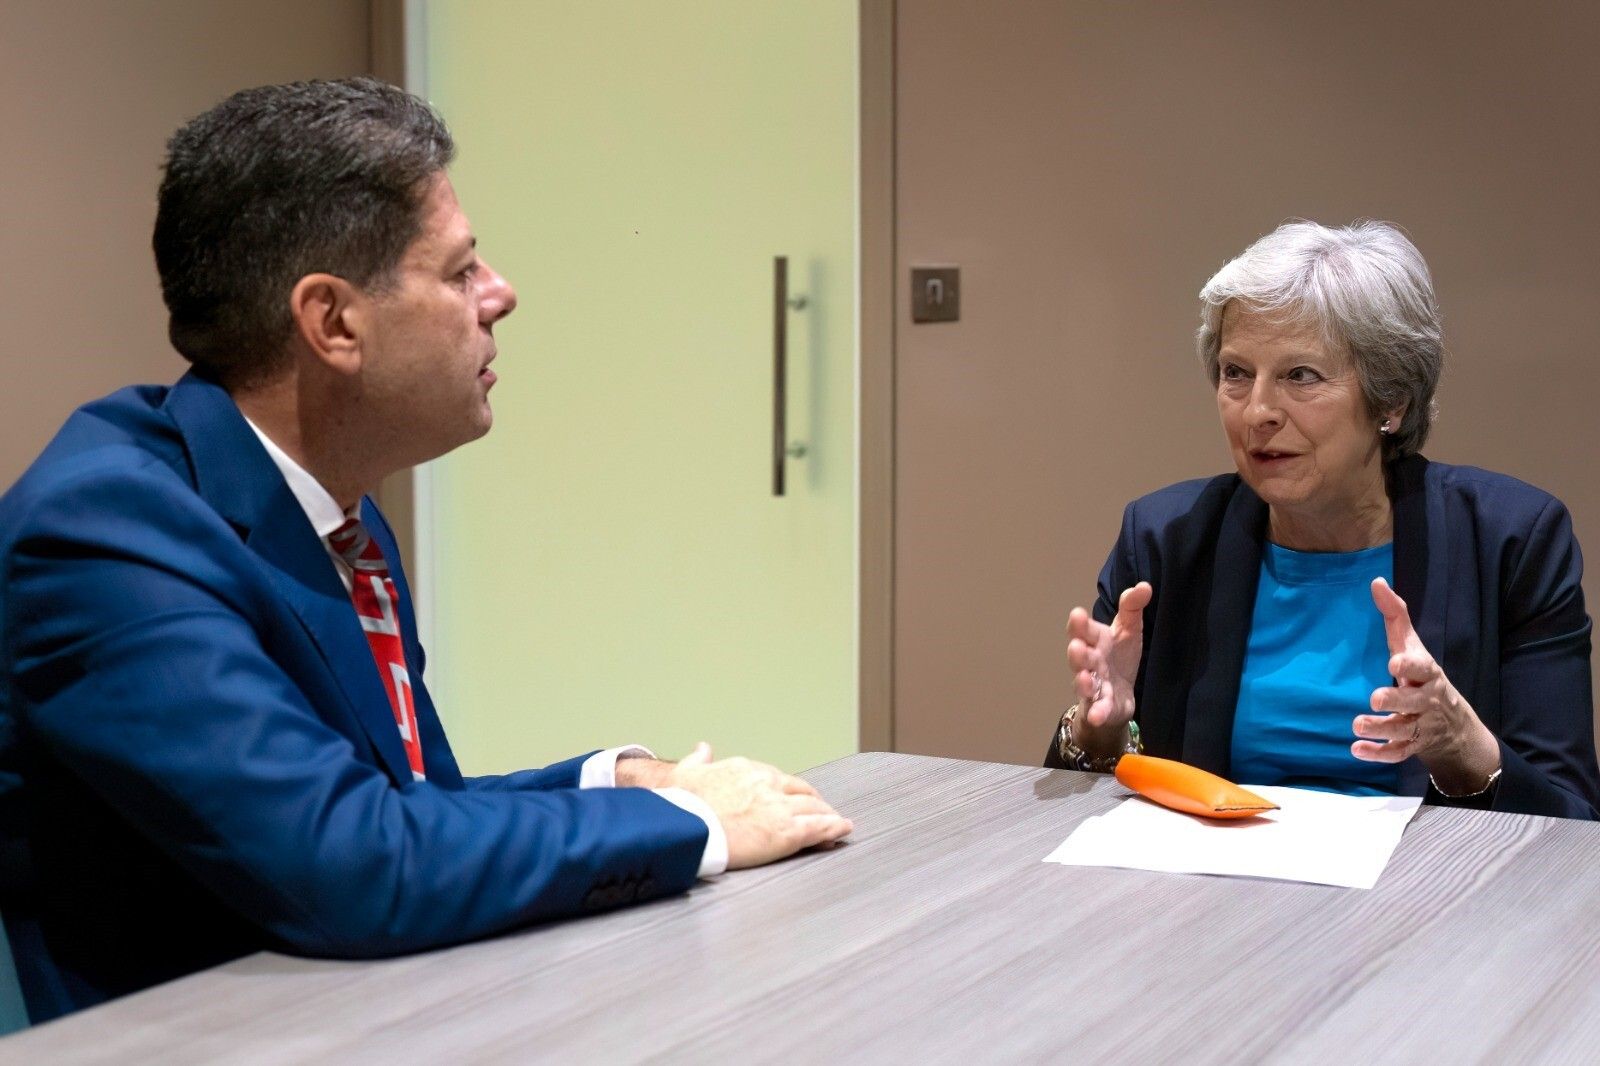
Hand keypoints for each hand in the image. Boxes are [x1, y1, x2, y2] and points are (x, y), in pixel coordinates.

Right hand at [663, 743, 853, 869]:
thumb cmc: (680, 802)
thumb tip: (702, 748)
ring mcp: (779, 807)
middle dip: (813, 801)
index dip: (790, 791)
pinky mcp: (786, 831)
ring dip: (828, 815)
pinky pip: (818, 828)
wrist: (682, 824)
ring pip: (814, 808)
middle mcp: (767, 784)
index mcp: (746, 770)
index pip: (778, 779)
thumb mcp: (685, 772)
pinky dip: (835, 828)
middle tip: (822, 811)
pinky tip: (843, 829)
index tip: (795, 798)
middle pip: (801, 791)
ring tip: (837, 823)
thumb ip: (698, 759)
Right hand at [1065, 581, 1151, 742]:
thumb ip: (1132, 606)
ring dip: (1082, 681)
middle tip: (1077, 645)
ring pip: (1083, 682)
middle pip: (1080, 656)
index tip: (1078, 615)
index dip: (1079, 624)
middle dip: (1077, 651)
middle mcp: (1090, 661)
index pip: (1084, 630)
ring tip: (1083, 677)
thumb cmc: (1120, 657)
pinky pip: (1097, 709)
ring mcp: (1093, 685)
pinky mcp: (1100, 706)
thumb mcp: (1129, 629)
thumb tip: (1144, 586)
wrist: (1120, 695)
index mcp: (1095, 640)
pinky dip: (1096, 711)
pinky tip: (1097, 714)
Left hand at [1354, 578, 1500, 792]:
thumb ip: (1395, 615)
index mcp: (1428, 674)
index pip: (1424, 668)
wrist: (1452, 723)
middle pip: (1415, 702)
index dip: (1411, 665)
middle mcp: (1427, 700)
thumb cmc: (1422, 675)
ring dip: (1381, 729)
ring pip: (1404, 729)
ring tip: (1357, 724)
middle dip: (1397, 700)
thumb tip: (1376, 581)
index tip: (1394, 662)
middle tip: (1374, 699)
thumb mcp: (1412, 646)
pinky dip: (1378, 754)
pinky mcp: (1412, 745)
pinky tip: (1357, 749)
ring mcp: (1421, 725)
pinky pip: (1398, 753)